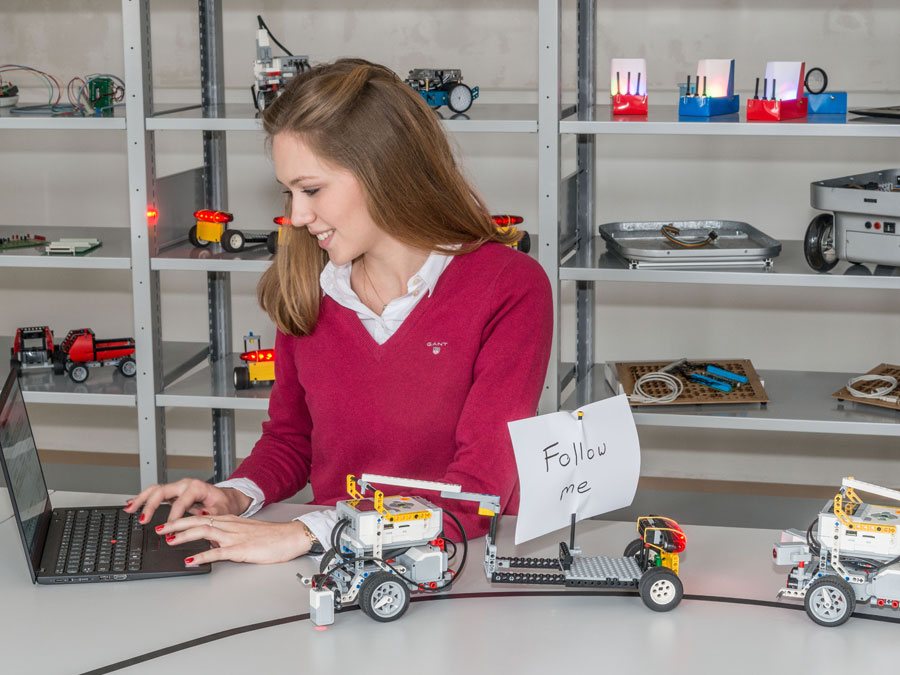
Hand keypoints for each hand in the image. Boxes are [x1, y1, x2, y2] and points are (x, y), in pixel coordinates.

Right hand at [124, 479, 251, 523]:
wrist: (228, 498)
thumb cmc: (225, 504)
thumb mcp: (222, 510)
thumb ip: (212, 514)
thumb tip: (201, 514)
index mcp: (196, 487)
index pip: (180, 503)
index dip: (173, 517)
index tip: (168, 530)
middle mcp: (185, 485)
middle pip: (162, 491)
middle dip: (150, 505)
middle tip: (143, 519)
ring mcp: (178, 488)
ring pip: (155, 490)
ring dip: (141, 499)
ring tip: (129, 509)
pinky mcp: (173, 494)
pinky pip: (155, 493)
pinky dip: (143, 498)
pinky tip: (132, 504)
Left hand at [156, 515, 313, 564]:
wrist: (290, 537)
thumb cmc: (271, 536)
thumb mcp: (246, 531)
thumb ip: (228, 534)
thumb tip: (211, 540)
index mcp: (230, 521)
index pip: (200, 516)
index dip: (181, 519)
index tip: (166, 522)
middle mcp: (229, 526)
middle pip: (197, 520)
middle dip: (176, 524)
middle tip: (159, 528)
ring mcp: (234, 537)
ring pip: (204, 532)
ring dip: (184, 536)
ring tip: (169, 541)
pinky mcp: (241, 549)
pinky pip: (218, 552)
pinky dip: (202, 556)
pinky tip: (191, 561)